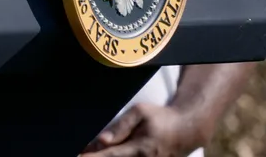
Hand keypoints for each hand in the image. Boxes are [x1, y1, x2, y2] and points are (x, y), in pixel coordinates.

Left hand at [81, 102, 202, 156]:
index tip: (78, 156)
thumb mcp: (140, 113)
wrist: (187, 129)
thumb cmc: (162, 117)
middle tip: (82, 152)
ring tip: (92, 152)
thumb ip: (121, 126)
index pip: (110, 156)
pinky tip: (107, 153)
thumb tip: (103, 140)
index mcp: (140, 148)